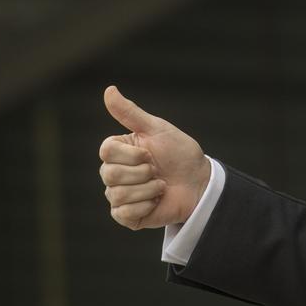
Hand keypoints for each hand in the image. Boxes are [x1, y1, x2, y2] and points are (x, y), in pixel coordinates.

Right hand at [98, 85, 210, 229]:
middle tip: (157, 170)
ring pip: (117, 194)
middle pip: (109, 174)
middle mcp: (114, 172)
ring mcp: (119, 195)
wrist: (198, 181)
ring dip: (147, 189)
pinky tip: (156, 200)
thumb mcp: (156, 128)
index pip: (106, 151)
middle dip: (142, 172)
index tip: (150, 152)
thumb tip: (108, 89)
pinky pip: (123, 213)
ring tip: (160, 185)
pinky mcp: (127, 216)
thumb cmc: (179, 153)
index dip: (131, 154)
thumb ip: (129, 112)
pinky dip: (145, 206)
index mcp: (119, 150)